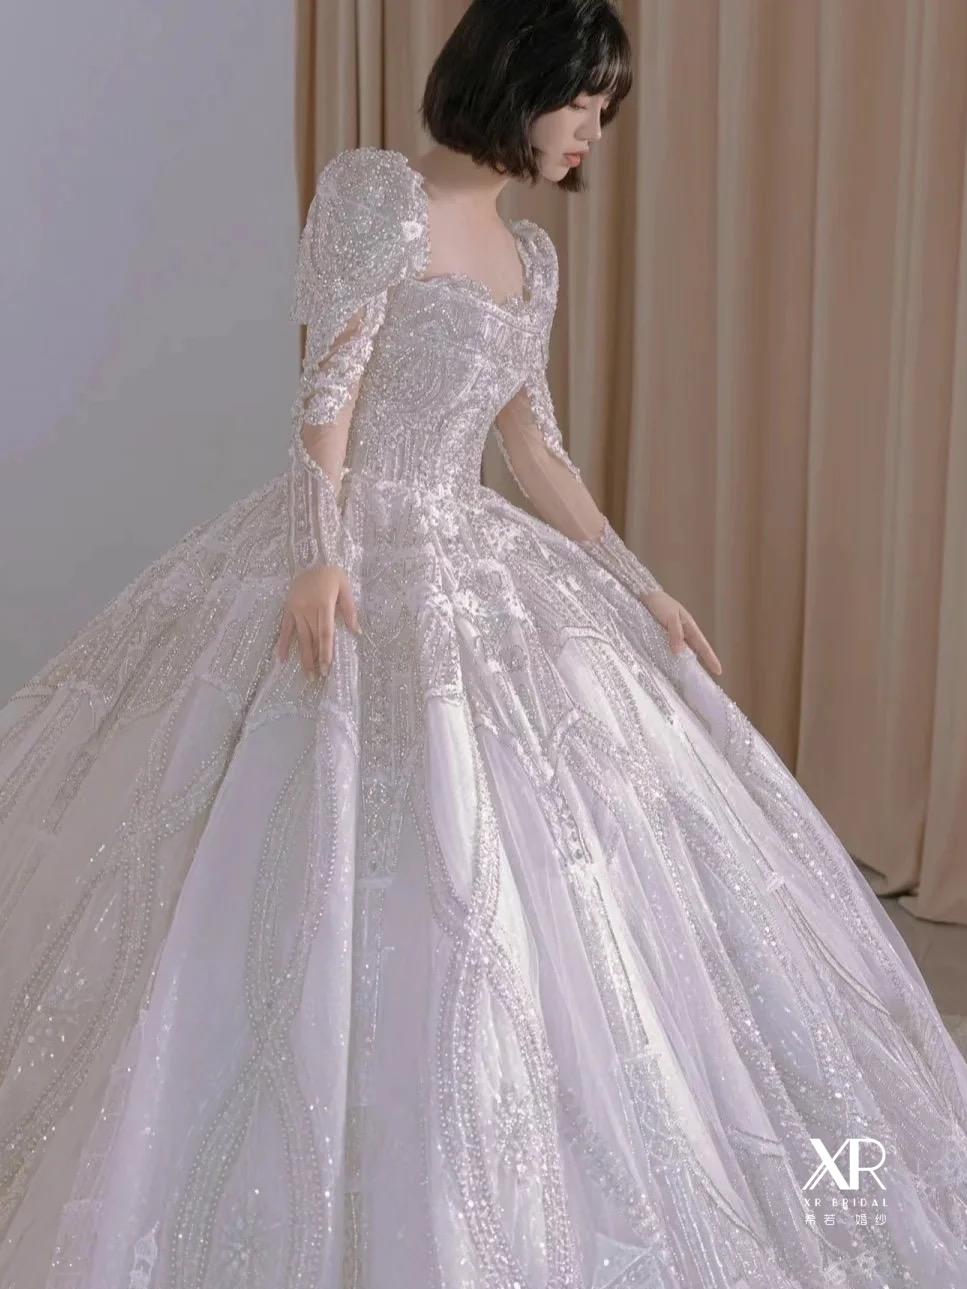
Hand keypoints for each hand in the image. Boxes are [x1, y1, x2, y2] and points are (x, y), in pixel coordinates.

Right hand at [275, 563, 359, 679]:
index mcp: (323, 604)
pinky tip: (281, 658)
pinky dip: (283, 643)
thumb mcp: (345, 587)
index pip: (325, 633)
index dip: (325, 651)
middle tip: (317, 678)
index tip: (326, 666)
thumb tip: (356, 631)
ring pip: (299, 637)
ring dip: (302, 656)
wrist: (311, 557)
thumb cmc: (331, 574)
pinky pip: (285, 629)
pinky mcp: (288, 608)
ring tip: (306, 674)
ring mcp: (295, 609)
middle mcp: (308, 609)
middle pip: (312, 638)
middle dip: (314, 659)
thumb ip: (349, 609)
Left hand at [641, 589, 722, 676]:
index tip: (719, 671)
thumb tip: (680, 652)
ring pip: (685, 650)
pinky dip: (675, 656)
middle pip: (696, 649)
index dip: (711, 658)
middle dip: (702, 662)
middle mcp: (684, 631)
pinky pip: (673, 647)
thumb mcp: (670, 617)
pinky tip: (673, 663)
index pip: (703, 645)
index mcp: (689, 626)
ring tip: (691, 675)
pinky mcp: (664, 634)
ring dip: (687, 661)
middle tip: (705, 678)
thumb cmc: (660, 604)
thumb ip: (675, 634)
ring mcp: (675, 633)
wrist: (645, 594)